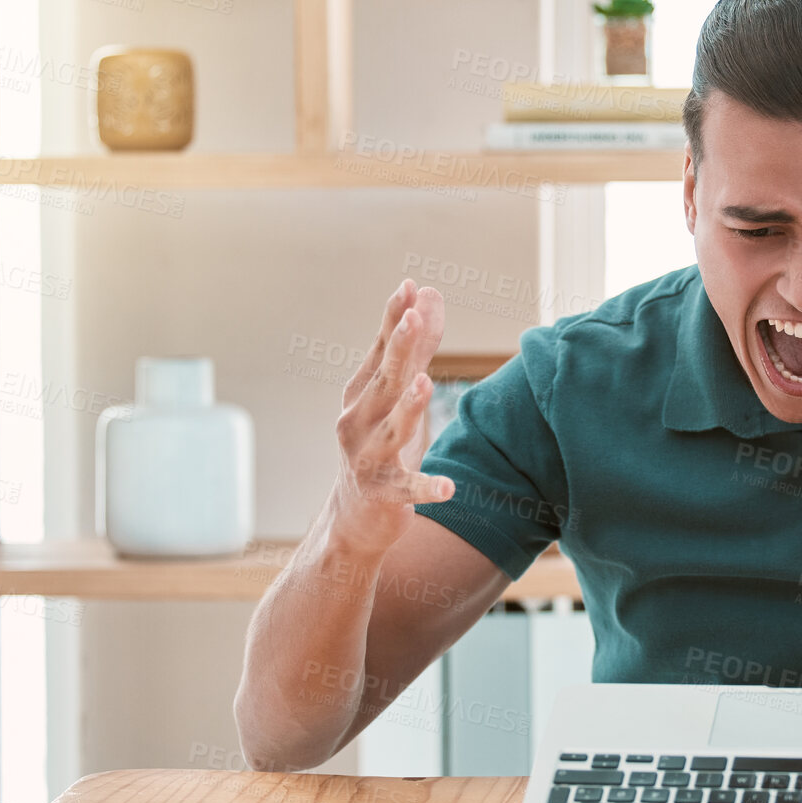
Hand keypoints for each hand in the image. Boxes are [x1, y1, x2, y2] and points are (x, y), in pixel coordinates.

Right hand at [328, 279, 454, 553]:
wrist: (353, 515)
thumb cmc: (381, 443)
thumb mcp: (398, 392)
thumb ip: (417, 345)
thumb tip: (428, 291)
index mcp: (363, 393)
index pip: (380, 350)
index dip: (393, 319)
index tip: (409, 286)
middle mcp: (358, 421)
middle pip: (384, 381)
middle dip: (398, 349)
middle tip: (412, 319)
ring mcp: (368, 457)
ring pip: (392, 429)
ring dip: (407, 406)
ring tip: (424, 382)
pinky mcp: (385, 493)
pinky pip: (408, 488)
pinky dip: (426, 487)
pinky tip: (448, 487)